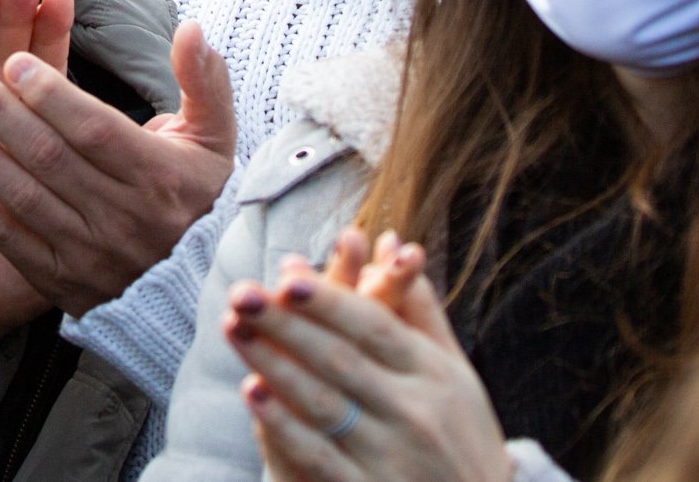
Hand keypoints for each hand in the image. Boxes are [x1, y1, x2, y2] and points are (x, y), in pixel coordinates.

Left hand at [0, 16, 234, 318]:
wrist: (193, 279)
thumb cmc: (193, 191)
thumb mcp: (214, 135)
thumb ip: (203, 79)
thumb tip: (190, 29)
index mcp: (161, 178)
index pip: (94, 129)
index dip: (50, 94)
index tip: (13, 60)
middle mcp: (127, 221)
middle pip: (50, 157)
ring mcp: (94, 257)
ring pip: (24, 195)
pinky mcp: (66, 284)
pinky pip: (12, 238)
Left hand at [228, 233, 510, 481]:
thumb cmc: (463, 437)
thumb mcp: (457, 374)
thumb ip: (421, 312)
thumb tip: (392, 244)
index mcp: (435, 373)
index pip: (375, 327)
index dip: (331, 301)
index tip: (287, 276)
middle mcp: (414, 411)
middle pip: (340, 358)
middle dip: (286, 324)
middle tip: (242, 294)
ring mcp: (391, 455)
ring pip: (323, 402)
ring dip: (274, 364)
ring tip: (235, 330)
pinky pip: (318, 455)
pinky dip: (284, 424)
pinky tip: (253, 393)